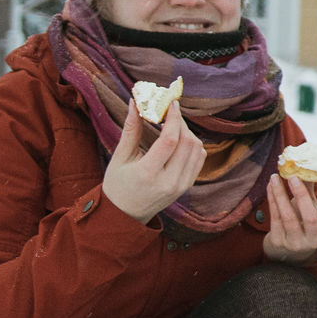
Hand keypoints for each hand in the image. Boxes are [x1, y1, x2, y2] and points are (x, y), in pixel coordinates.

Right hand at [103, 100, 206, 224]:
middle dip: (181, 122)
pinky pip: (199, 159)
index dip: (174, 118)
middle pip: (187, 143)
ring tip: (173, 125)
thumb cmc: (117, 184)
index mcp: (148, 174)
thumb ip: (131, 129)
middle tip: (170, 111)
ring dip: (188, 132)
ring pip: (197, 149)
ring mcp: (181, 186)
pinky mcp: (187, 186)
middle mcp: (169, 181)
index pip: (170, 140)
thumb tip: (136, 102)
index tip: (172, 102)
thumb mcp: (120, 157)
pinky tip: (180, 139)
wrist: (125, 215)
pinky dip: (193, 144)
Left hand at [262, 169, 316, 264]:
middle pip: (311, 218)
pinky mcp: (280, 242)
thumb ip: (310, 188)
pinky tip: (270, 186)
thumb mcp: (312, 207)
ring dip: (281, 195)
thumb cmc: (303, 221)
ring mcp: (297, 242)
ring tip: (275, 177)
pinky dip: (272, 200)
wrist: (288, 250)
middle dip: (302, 196)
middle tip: (293, 176)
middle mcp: (316, 236)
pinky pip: (275, 219)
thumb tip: (306, 162)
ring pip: (289, 218)